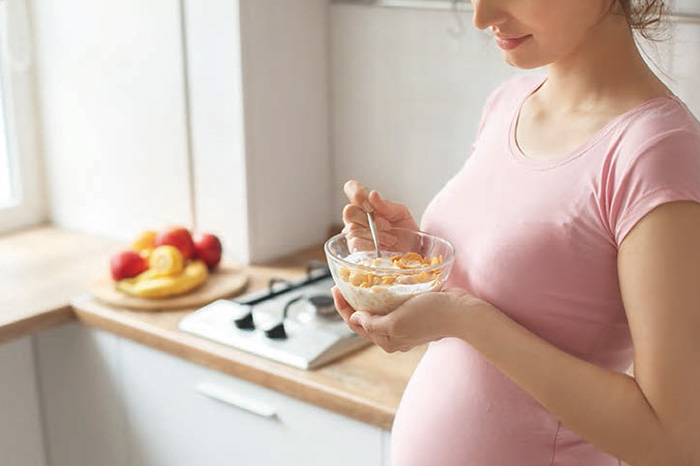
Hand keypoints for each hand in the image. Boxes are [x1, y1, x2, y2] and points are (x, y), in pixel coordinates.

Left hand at [332, 285, 484, 352]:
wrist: (462, 312)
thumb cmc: (430, 316)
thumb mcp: (397, 322)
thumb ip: (373, 324)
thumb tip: (356, 319)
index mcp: (387, 340)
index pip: (355, 325)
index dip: (342, 308)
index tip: (335, 288)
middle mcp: (394, 335)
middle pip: (365, 319)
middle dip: (352, 302)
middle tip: (344, 282)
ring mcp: (405, 325)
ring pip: (378, 312)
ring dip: (366, 298)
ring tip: (358, 282)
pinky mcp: (414, 314)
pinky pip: (392, 305)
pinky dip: (383, 296)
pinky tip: (381, 284)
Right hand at [342, 180, 418, 251]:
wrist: (411, 251)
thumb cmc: (405, 231)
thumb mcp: (400, 213)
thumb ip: (386, 205)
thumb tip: (372, 195)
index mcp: (366, 204)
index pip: (351, 188)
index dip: (356, 192)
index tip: (369, 202)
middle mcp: (356, 217)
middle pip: (349, 211)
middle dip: (370, 219)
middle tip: (387, 225)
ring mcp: (354, 234)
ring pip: (353, 228)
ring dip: (376, 234)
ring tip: (390, 239)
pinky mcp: (355, 250)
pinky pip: (356, 243)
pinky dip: (372, 245)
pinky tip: (382, 247)